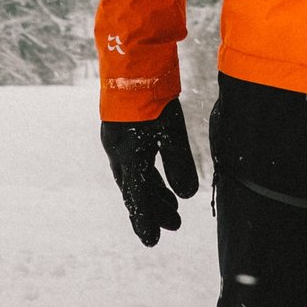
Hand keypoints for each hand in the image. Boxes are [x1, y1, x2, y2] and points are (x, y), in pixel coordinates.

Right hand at [100, 98, 199, 245]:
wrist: (131, 65)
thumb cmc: (152, 99)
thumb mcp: (171, 132)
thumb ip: (179, 164)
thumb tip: (187, 195)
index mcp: (127, 157)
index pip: (137, 198)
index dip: (145, 221)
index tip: (152, 242)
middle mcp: (119, 153)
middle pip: (137, 191)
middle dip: (155, 209)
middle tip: (175, 225)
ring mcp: (119, 142)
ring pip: (137, 177)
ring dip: (155, 194)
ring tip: (174, 207)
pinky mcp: (125, 131)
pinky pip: (136, 164)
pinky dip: (151, 177)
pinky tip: (164, 182)